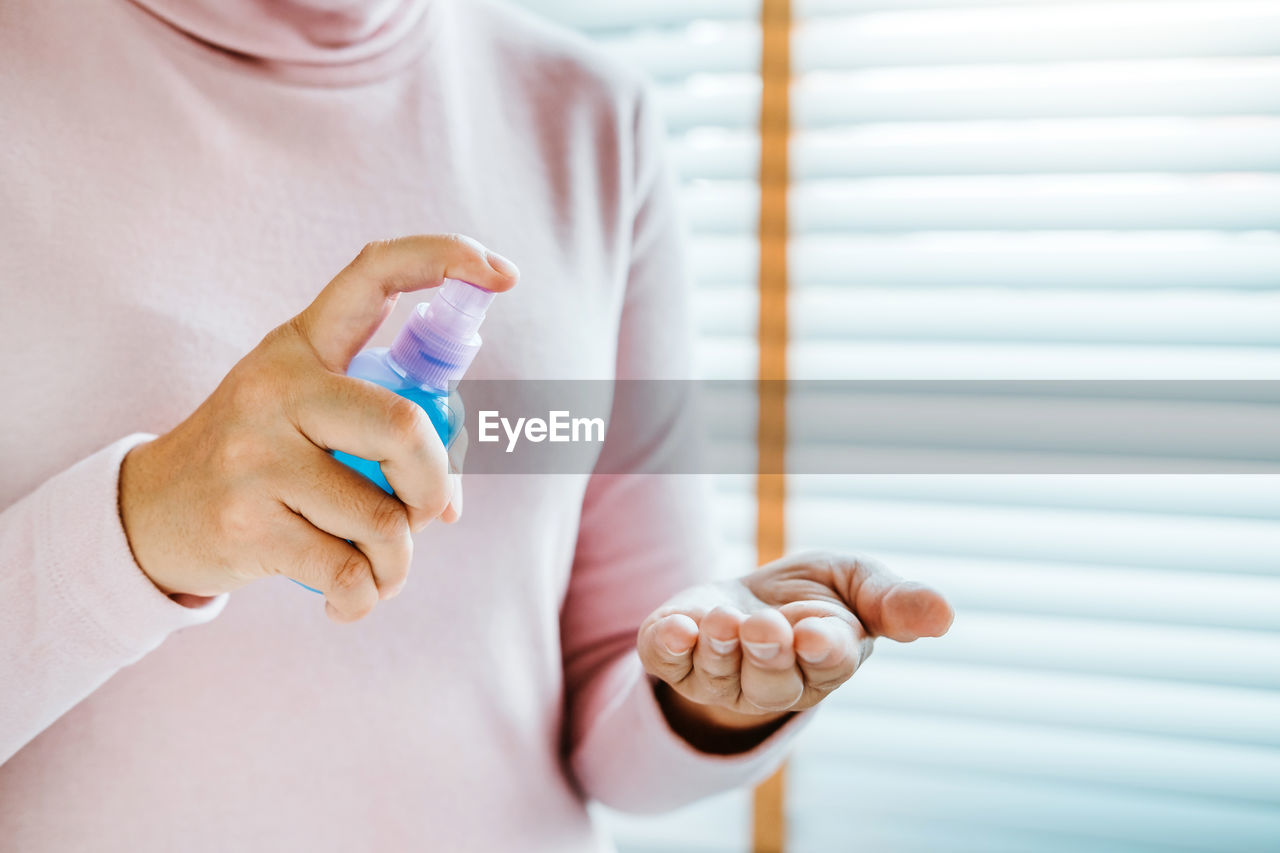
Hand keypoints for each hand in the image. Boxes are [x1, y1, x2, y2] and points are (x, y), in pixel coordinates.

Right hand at [119, 235, 517, 621]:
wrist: (150, 512)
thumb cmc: (258, 459)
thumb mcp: (303, 411)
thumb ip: (381, 431)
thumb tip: (451, 505)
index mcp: (301, 345)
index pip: (375, 274)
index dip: (444, 258)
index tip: (502, 272)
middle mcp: (278, 388)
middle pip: (406, 428)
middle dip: (437, 485)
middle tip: (427, 512)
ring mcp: (256, 456)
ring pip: (386, 519)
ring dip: (399, 560)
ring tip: (377, 566)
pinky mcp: (247, 525)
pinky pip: (351, 572)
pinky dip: (367, 597)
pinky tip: (352, 597)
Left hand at [637, 551, 952, 749]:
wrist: (747, 599)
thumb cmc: (813, 596)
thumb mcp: (857, 584)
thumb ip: (895, 601)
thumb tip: (945, 614)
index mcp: (825, 660)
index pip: (827, 662)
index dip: (821, 649)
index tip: (814, 632)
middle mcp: (774, 680)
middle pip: (770, 681)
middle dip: (766, 652)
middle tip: (763, 624)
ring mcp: (721, 677)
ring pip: (719, 675)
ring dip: (718, 647)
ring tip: (721, 619)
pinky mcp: (676, 662)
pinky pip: (667, 665)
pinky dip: (668, 647)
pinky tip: (675, 627)